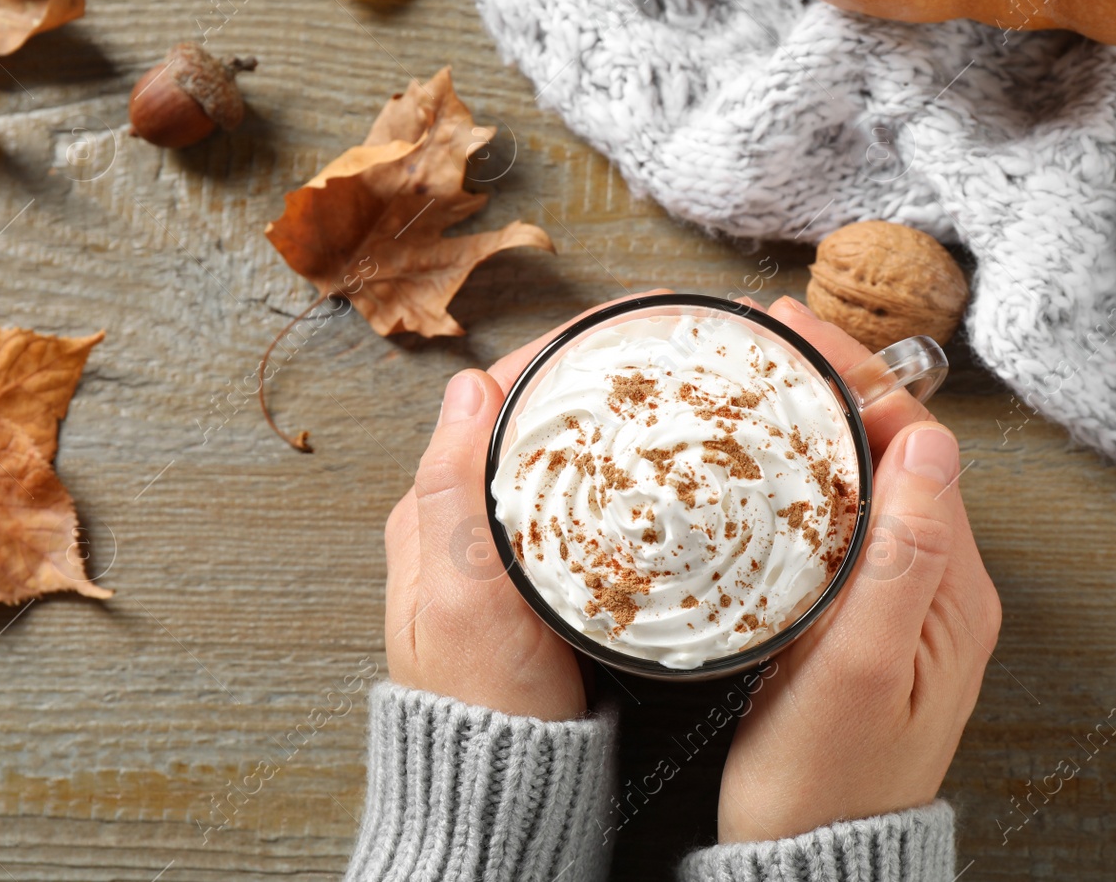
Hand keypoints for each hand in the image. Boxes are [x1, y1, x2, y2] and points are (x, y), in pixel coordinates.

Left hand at [383, 292, 670, 719]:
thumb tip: (466, 384)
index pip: (498, 394)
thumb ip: (453, 494)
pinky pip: (587, 502)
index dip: (562, 347)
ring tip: (682, 389)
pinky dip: (626, 471)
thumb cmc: (480, 708)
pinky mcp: (548, 581)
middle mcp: (467, 520)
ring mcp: (511, 550)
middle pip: (538, 416)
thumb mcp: (461, 600)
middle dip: (599, 372)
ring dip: (617, 418)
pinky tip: (668, 468)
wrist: (502, 793)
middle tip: (672, 346)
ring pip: (567, 456)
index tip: (626, 321)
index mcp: (433, 510)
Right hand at [714, 296, 1001, 842]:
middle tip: (760, 338)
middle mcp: (935, 584)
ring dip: (814, 423)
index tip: (793, 328)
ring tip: (753, 380)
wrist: (809, 867)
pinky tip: (755, 465)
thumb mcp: (859, 671)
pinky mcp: (858, 621)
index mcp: (950, 587)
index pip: (915, 443)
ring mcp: (898, 603)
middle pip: (890, 451)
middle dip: (831, 383)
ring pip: (860, 483)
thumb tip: (930, 442)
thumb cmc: (826, 785)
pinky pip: (837, 524)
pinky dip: (799, 477)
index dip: (857, 375)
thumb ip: (903, 558)